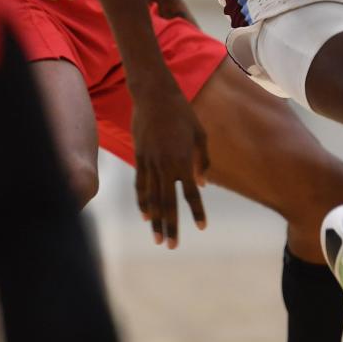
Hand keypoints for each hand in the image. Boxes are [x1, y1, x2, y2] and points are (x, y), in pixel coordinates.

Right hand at [131, 88, 208, 249]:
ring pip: (152, 198)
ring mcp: (149, 162)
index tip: (201, 227)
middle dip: (171, 226)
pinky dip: (143, 202)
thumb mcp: (200, 134)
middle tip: (172, 246)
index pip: (190, 192)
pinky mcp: (139, 157)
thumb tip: (203, 184)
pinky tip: (146, 216)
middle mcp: (165, 164)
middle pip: (168, 202)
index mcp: (183, 159)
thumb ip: (202, 160)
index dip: (196, 211)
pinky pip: (140, 185)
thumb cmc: (182, 112)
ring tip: (158, 238)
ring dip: (156, 220)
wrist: (154, 95)